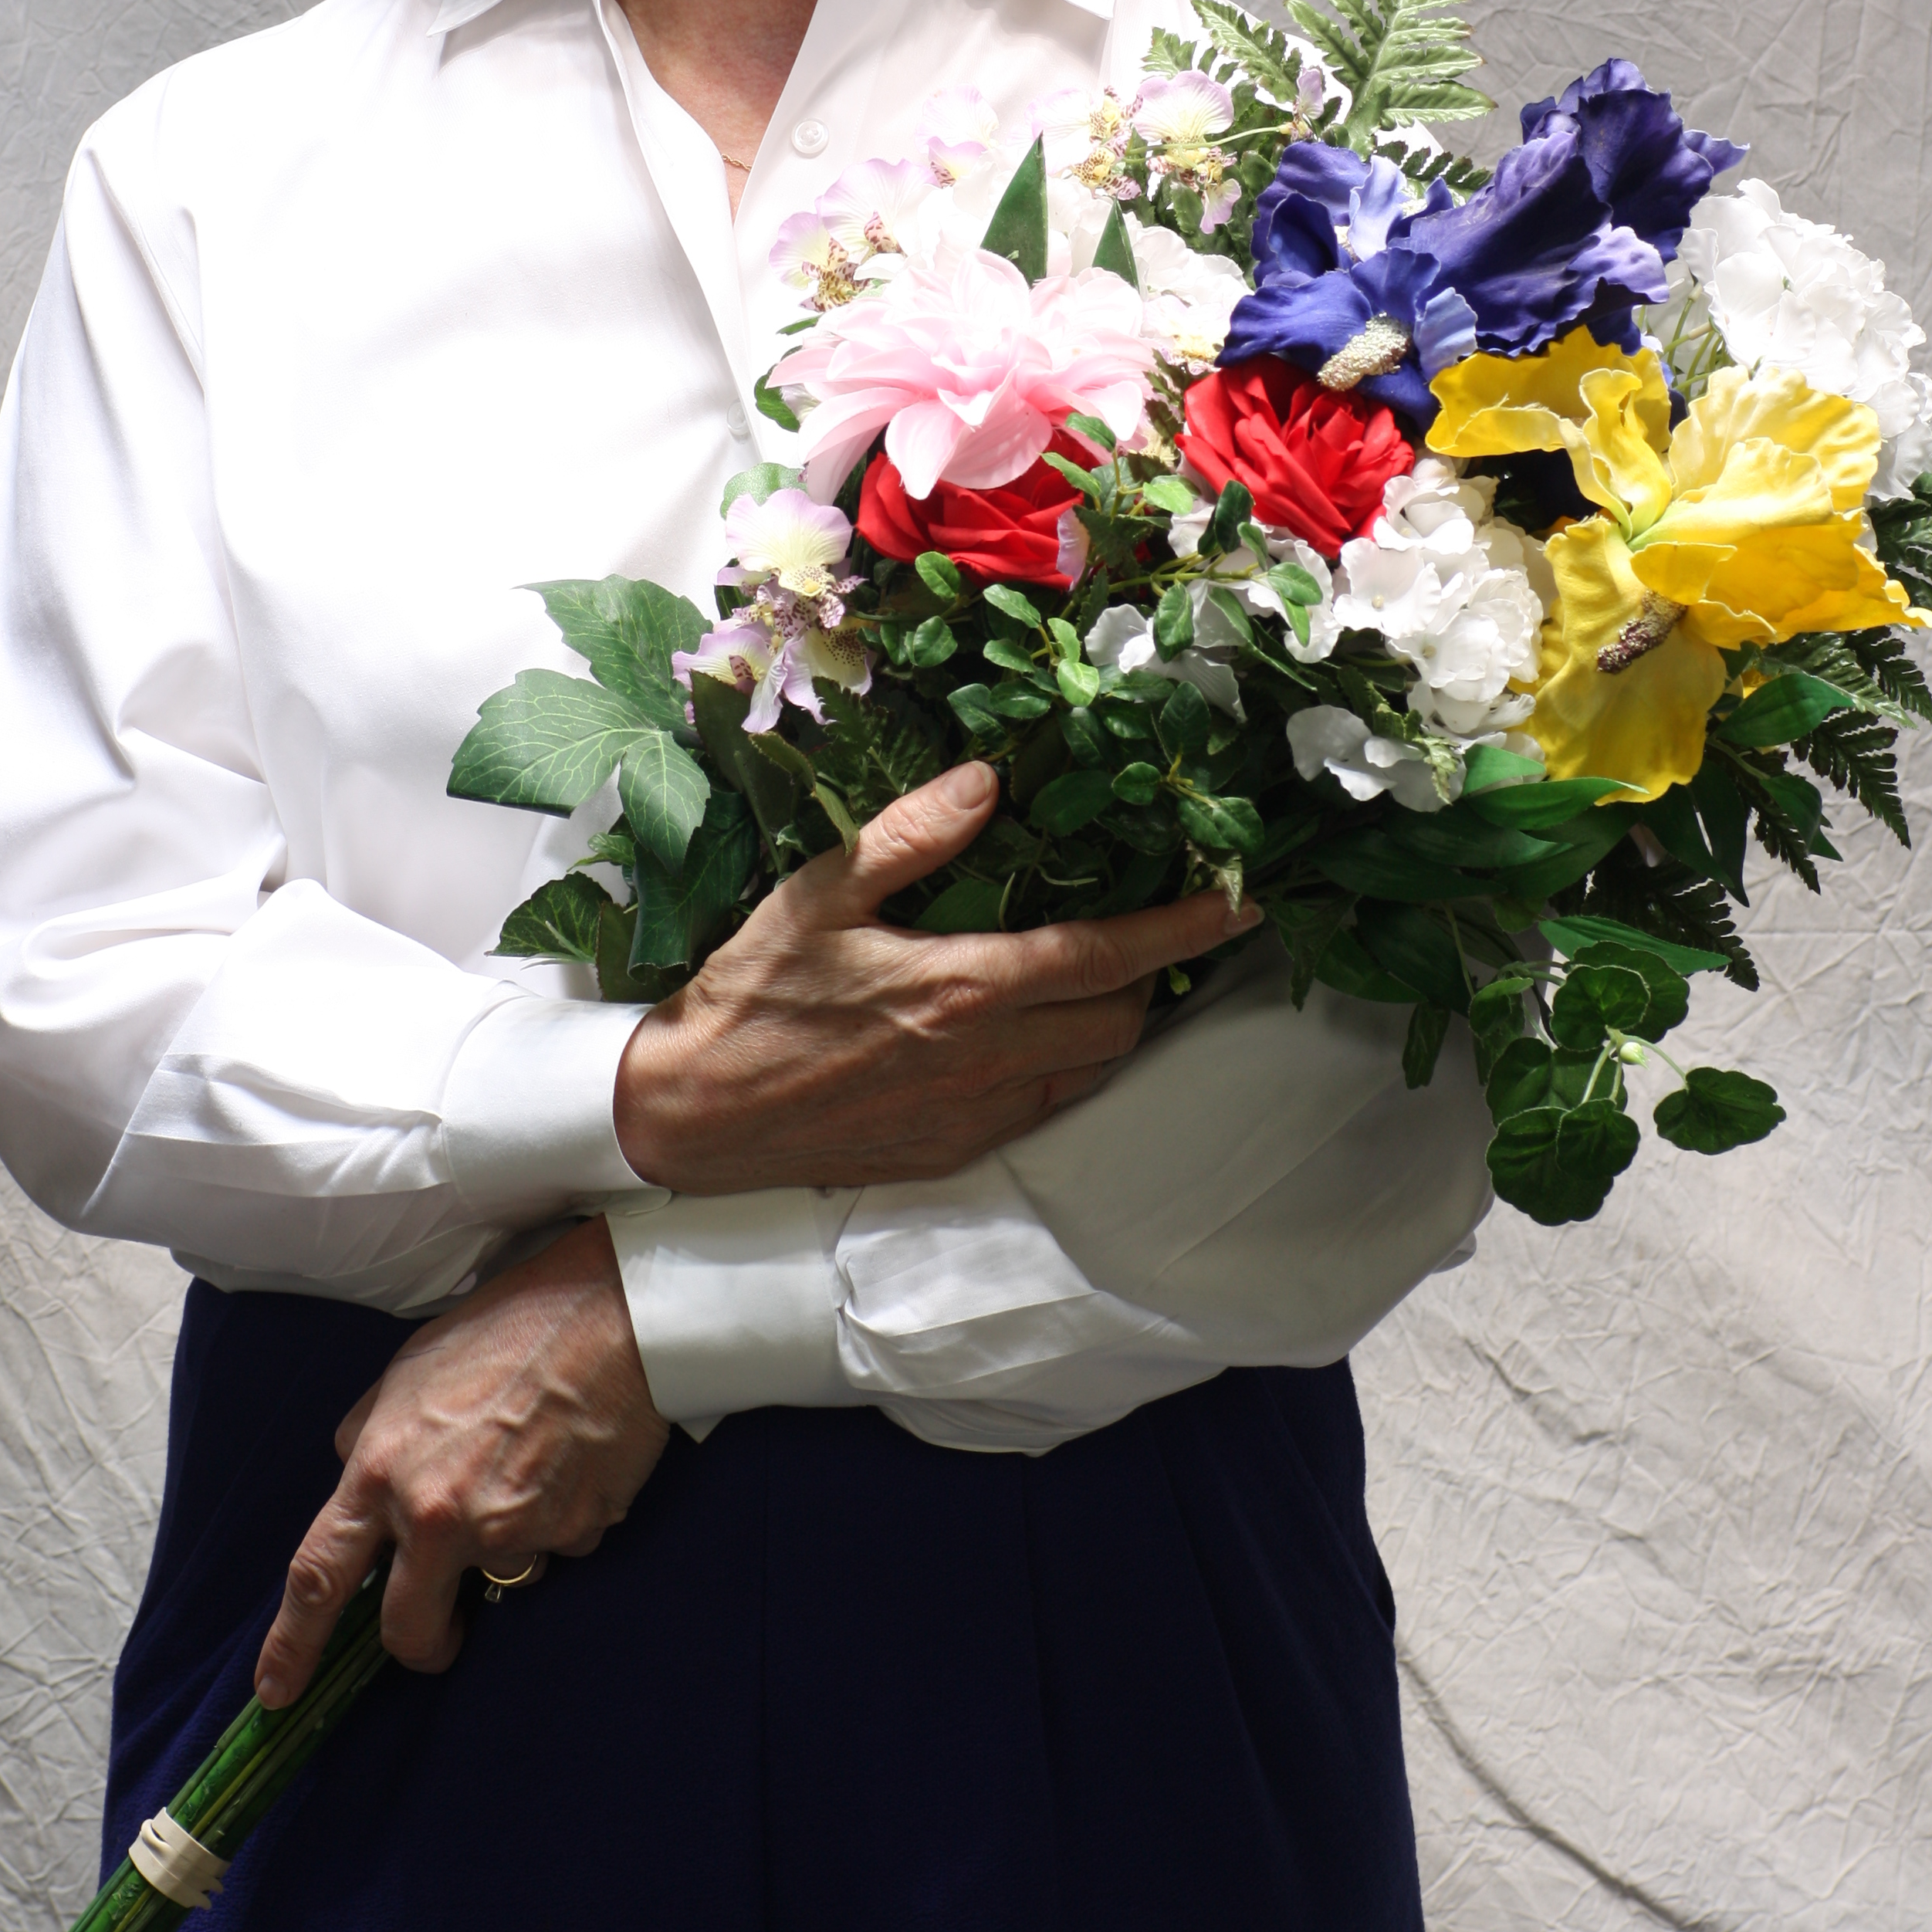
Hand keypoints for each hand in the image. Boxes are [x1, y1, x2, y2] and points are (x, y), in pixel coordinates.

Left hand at [253, 1215, 666, 1706]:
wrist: (612, 1310)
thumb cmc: (507, 1327)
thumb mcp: (409, 1370)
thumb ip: (371, 1437)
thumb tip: (356, 1479)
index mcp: (383, 1470)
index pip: (318, 1577)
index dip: (291, 1646)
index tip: (277, 1694)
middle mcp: (438, 1516)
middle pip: (407, 1628)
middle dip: (423, 1639)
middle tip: (445, 1621)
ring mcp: (510, 1532)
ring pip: (498, 1581)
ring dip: (507, 1547)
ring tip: (533, 1467)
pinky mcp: (574, 1534)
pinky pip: (557, 1549)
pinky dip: (559, 1520)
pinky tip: (572, 1460)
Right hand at [613, 759, 1254, 1194]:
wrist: (691, 1117)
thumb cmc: (751, 994)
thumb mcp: (821, 891)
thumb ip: (912, 833)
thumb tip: (989, 779)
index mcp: (963, 987)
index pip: (1108, 955)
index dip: (1186, 929)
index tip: (1240, 904)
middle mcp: (986, 1060)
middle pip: (1122, 1021)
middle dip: (1152, 976)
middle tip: (1146, 927)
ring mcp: (974, 1115)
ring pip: (1092, 1073)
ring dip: (1111, 1024)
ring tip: (1098, 976)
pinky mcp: (953, 1151)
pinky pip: (1043, 1109)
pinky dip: (1063, 1069)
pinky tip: (1032, 1034)